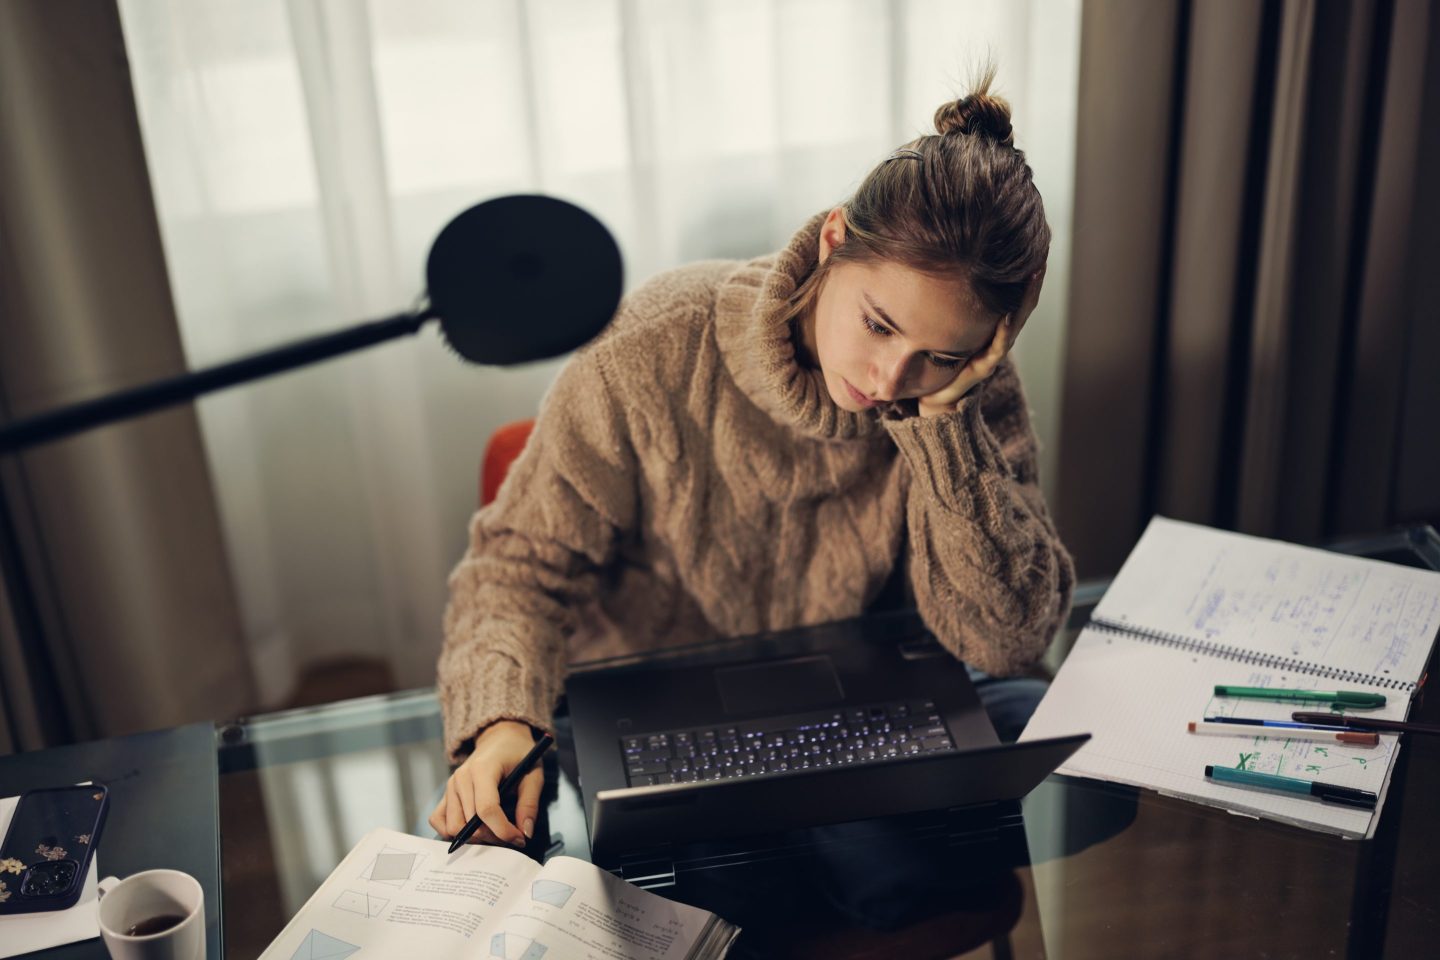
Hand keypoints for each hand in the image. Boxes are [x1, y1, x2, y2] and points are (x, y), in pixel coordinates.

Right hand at [428, 720, 543, 846]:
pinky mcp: (445, 794)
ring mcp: (450, 786)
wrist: (500, 738)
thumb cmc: (518, 754)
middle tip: (511, 834)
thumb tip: (525, 833)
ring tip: (494, 831)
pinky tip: (472, 829)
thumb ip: (529, 804)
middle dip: (493, 836)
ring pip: (453, 827)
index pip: (486, 809)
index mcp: (483, 769)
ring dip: (474, 837)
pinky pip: (438, 820)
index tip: (519, 838)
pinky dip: (452, 831)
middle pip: (469, 823)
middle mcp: (461, 778)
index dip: (503, 830)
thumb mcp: (533, 775)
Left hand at [917, 266, 1044, 416]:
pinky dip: (1004, 329)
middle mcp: (998, 335)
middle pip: (1022, 303)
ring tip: (1034, 275)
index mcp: (992, 323)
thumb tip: (936, 264)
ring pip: (1015, 320)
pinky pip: (998, 345)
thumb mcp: (944, 324)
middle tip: (1041, 254)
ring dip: (1025, 298)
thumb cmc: (940, 358)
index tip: (1032, 245)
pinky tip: (1008, 313)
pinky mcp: (984, 366)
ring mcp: (993, 351)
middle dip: (1032, 280)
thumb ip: (945, 301)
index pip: (1013, 293)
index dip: (1022, 272)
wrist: (936, 395)